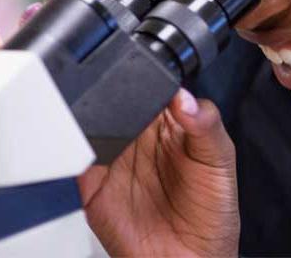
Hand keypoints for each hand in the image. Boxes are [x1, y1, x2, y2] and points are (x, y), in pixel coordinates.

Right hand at [78, 89, 238, 257]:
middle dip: (115, 98)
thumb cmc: (211, 212)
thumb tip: (184, 97)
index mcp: (169, 123)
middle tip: (131, 115)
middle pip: (115, 101)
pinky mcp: (90, 185)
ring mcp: (112, 159)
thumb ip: (206, 125)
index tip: (149, 78)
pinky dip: (70, 151)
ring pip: (89, 124)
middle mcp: (138, 137)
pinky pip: (71, 159)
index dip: (149, 79)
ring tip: (116, 139)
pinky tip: (91, 154)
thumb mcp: (220, 161)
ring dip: (90, 121)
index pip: (153, 87)